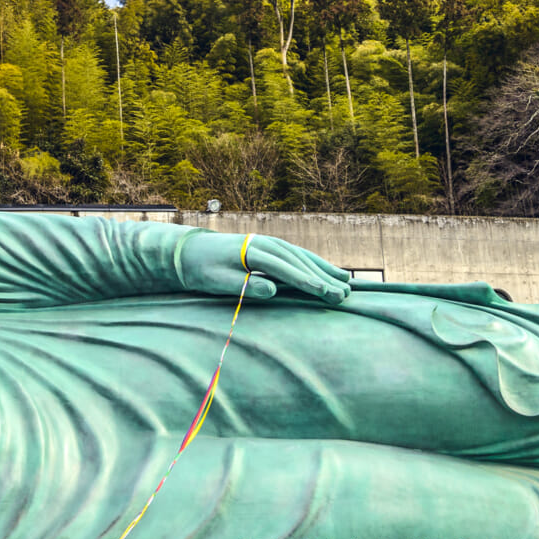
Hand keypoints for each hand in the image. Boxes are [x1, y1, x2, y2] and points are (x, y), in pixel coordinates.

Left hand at [174, 230, 350, 304]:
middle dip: (323, 279)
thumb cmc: (203, 270)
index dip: (306, 281)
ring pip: (303, 257)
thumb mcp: (217, 281)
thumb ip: (244, 285)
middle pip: (299, 262)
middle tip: (344, 295)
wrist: (192, 251)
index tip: (324, 293)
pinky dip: (316, 263)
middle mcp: (265, 244)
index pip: (284, 269)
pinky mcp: (271, 247)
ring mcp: (270, 243)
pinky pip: (298, 255)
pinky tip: (331, 272)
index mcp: (252, 251)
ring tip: (346, 284)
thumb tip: (272, 289)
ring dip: (325, 270)